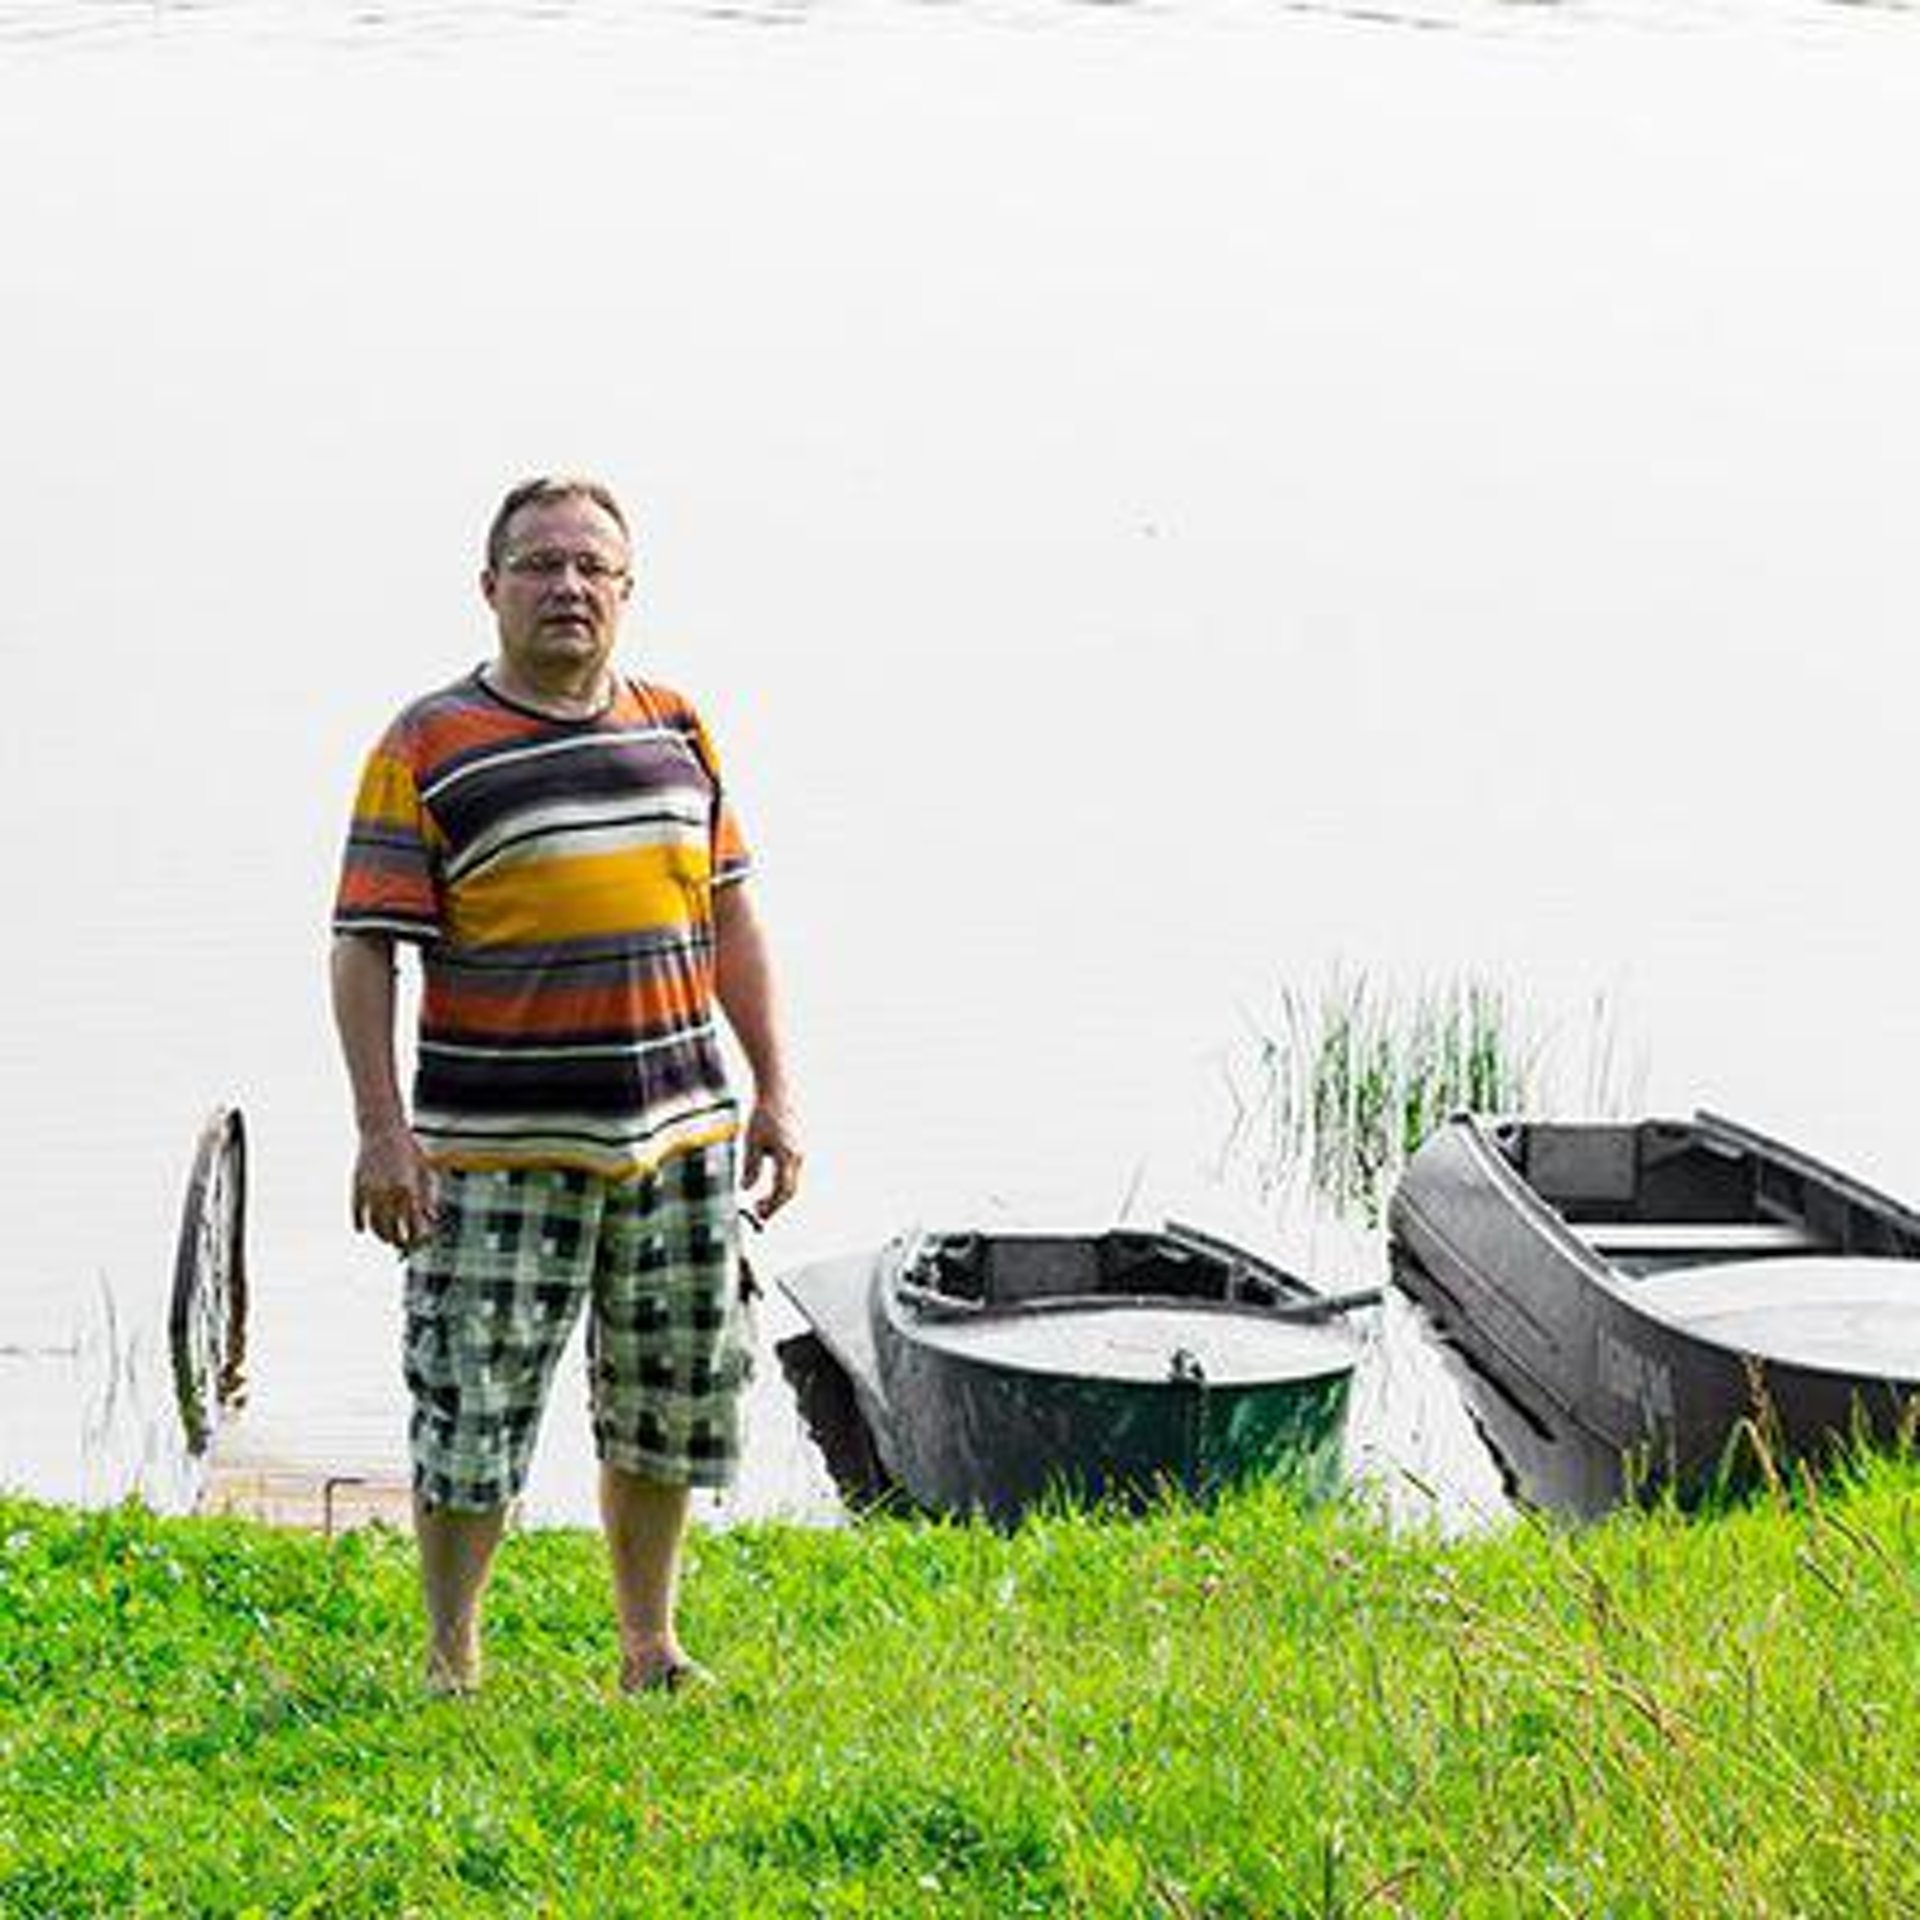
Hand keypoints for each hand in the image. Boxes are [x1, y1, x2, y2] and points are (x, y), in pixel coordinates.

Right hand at [352, 1123, 439, 1251]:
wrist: (382, 1129)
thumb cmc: (408, 1148)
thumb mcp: (425, 1169)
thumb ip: (429, 1194)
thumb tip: (431, 1216)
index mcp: (409, 1189)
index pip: (413, 1224)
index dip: (416, 1237)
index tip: (419, 1242)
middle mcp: (389, 1192)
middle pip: (393, 1230)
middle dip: (399, 1241)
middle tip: (402, 1245)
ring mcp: (371, 1190)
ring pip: (374, 1225)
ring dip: (381, 1235)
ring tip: (386, 1238)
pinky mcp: (357, 1186)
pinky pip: (356, 1212)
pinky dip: (359, 1223)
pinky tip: (363, 1229)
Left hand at [741, 1097, 802, 1221]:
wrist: (777, 1090)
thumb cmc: (762, 1114)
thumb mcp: (750, 1140)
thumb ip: (750, 1166)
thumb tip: (745, 1189)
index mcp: (787, 1156)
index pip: (782, 1191)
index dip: (771, 1206)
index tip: (758, 1216)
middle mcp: (798, 1156)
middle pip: (790, 1190)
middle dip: (775, 1204)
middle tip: (758, 1213)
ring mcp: (799, 1151)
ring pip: (792, 1181)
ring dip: (777, 1195)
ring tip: (759, 1201)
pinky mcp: (797, 1146)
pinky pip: (791, 1171)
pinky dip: (780, 1183)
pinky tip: (768, 1184)